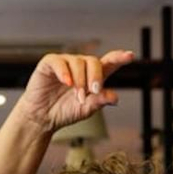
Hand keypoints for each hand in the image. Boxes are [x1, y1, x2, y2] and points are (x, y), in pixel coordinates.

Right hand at [18, 50, 133, 133]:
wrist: (42, 117)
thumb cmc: (64, 112)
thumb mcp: (86, 109)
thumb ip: (99, 101)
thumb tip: (115, 97)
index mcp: (93, 76)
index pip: (109, 63)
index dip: (119, 58)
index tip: (130, 56)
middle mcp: (81, 66)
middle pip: (94, 61)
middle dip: (96, 76)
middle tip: (93, 91)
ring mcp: (65, 63)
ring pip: (78, 63)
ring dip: (80, 81)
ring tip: (77, 97)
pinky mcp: (50, 63)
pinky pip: (60, 62)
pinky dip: (65, 73)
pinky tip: (67, 83)